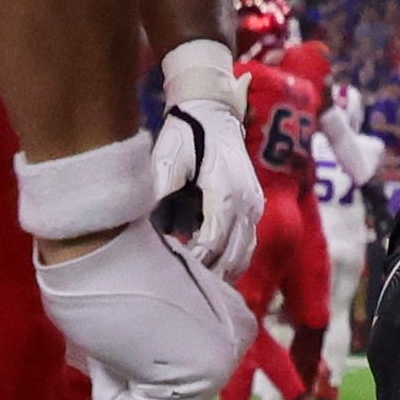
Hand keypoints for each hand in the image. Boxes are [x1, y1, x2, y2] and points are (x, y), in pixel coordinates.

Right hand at [35, 221, 255, 399]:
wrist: (96, 239)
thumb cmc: (104, 267)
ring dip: (119, 383)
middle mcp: (238, 340)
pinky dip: (115, 398)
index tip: (128, 317)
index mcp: (228, 320)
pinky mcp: (207, 374)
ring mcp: (226, 358)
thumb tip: (142, 373)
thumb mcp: (147, 311)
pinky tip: (118, 348)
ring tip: (120, 331)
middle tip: (120, 325)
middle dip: (127, 375)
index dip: (129, 362)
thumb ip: (160, 341)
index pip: (170, 384)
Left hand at [150, 95, 263, 274]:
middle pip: (231, 256)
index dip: (192, 263)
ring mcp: (255, 205)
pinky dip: (233, 260)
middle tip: (181, 289)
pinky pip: (248, 243)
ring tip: (197, 286)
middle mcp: (247, 203)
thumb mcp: (167, 157)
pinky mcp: (256, 204)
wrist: (213, 111)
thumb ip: (159, 189)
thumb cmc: (186, 133)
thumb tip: (144, 221)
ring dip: (223, 272)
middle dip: (208, 276)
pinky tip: (213, 269)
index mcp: (225, 194)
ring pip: (244, 254)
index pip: (211, 243)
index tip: (170, 272)